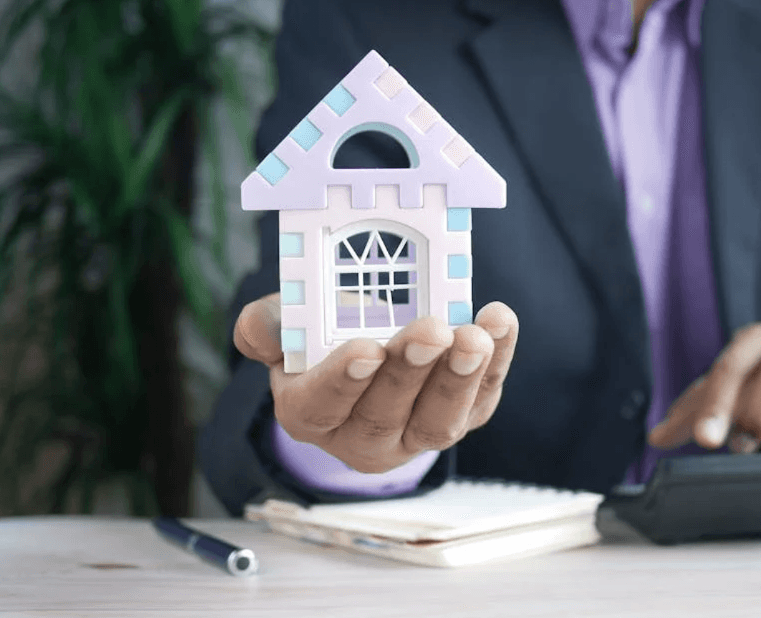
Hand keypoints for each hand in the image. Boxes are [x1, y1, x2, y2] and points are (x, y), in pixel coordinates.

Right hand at [234, 293, 518, 473]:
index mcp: (310, 412)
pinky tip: (499, 323)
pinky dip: (496, 363)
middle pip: (385, 415)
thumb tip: (261, 326)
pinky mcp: (461, 417)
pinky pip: (481, 399)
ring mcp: (416, 434)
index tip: (366, 349)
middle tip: (431, 331)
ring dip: (460, 378)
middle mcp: (362, 437)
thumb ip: (268, 326)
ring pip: (438, 421)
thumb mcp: (286, 326)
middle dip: (410, 372)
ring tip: (474, 337)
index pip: (322, 405)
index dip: (344, 380)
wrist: (369, 346)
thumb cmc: (322, 336)